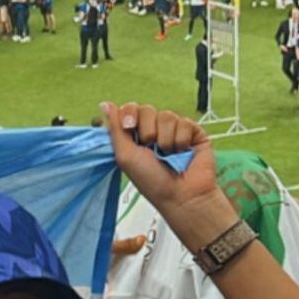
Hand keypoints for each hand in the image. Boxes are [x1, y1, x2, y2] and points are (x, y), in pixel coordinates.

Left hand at [101, 102, 234, 250]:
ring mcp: (174, 130)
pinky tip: (182, 152)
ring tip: (168, 154)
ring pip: (167, 115)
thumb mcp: (125, 156)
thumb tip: (104, 104)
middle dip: (147, 129)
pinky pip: (184, 122)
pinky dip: (181, 139)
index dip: (129, 114)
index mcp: (135, 136)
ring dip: (164, 138)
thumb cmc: (151, 181)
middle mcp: (155, 131)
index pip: (130, 110)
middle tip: (150, 148)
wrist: (180, 194)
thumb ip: (115, 129)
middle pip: (147, 109)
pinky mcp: (193, 132)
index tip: (128, 126)